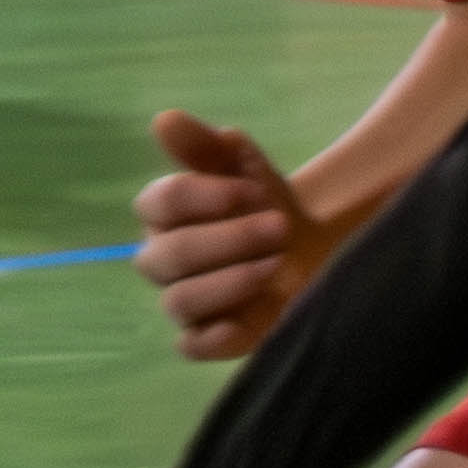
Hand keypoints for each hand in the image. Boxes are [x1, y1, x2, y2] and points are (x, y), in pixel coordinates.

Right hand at [131, 105, 335, 362]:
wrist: (309, 240)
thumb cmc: (265, 200)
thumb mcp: (243, 164)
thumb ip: (204, 144)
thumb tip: (165, 120)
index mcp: (164, 213)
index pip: (158, 203)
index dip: (203, 196)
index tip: (253, 188)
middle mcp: (164, 258)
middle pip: (169, 255)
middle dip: (227, 239)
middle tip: (278, 226)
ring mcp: (185, 299)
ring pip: (179, 301)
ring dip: (228, 282)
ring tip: (275, 263)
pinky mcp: (210, 336)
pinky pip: (191, 347)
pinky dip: (209, 340)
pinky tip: (240, 324)